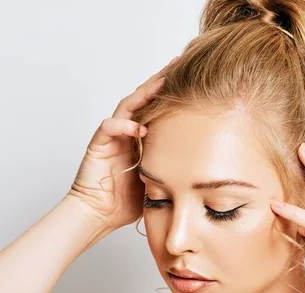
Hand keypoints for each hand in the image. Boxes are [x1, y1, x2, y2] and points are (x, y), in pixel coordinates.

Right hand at [68, 57, 178, 230]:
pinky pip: (109, 127)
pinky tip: (138, 127)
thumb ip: (173, 165)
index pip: (157, 107)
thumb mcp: (159, 179)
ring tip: (162, 82)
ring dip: (144, 94)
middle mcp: (126, 131)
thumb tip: (206, 164)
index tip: (194, 79)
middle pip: (143, 98)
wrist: (98, 214)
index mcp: (141, 137)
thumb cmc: (126, 201)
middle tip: (178, 65)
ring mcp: (112, 135)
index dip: (172, 93)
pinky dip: (123, 125)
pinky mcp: (98, 144)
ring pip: (127, 106)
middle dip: (160, 81)